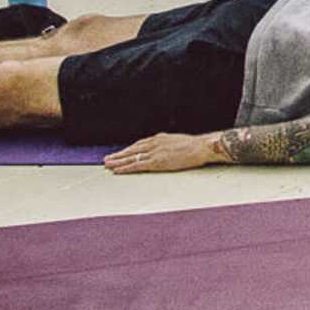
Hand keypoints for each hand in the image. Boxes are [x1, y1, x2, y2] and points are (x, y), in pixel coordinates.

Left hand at [103, 129, 223, 173]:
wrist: (201, 147)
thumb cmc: (195, 147)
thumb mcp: (179, 142)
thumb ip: (169, 146)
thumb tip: (167, 150)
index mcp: (160, 138)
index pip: (140, 144)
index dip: (129, 150)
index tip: (121, 153)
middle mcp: (154, 143)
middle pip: (132, 150)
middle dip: (119, 155)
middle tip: (107, 159)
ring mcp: (155, 152)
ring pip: (131, 157)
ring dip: (118, 161)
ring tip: (108, 164)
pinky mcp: (156, 162)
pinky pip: (137, 166)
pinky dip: (126, 168)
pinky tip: (118, 171)